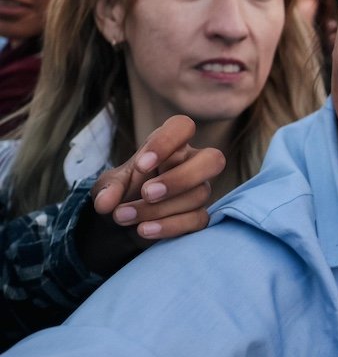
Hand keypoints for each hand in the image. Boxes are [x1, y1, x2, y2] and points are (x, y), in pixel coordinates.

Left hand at [91, 115, 225, 241]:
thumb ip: (108, 189)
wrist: (125, 221)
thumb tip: (106, 203)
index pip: (183, 127)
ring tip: (123, 216)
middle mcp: (192, 164)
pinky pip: (198, 219)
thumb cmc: (122, 192)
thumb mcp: (108, 186)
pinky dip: (169, 226)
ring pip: (198, 195)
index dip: (167, 142)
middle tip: (147, 193)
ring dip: (159, 209)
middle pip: (213, 160)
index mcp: (171, 145)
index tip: (141, 165)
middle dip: (181, 179)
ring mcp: (199, 190)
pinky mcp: (199, 215)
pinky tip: (144, 229)